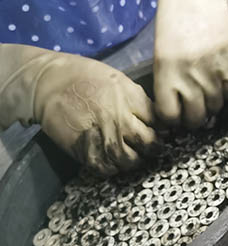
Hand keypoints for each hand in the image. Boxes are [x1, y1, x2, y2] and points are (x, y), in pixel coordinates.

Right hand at [33, 54, 156, 174]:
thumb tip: (158, 118)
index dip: (163, 129)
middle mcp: (118, 118)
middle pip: (148, 143)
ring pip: (129, 159)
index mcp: (130, 98)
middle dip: (154, 148)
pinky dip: (112, 168)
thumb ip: (139, 99)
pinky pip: (105, 167)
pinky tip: (113, 162)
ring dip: (134, 161)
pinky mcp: (83, 148)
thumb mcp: (119, 80)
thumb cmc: (84, 76)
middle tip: (151, 148)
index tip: (161, 132)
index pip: (159, 121)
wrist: (47, 82)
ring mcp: (101, 135)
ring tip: (133, 156)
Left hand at [153, 0, 227, 129]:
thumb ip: (168, 83)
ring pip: (217, 106)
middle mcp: (189, 75)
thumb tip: (178, 110)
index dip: (174, 120)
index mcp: (166, 73)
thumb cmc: (173, 24)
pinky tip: (221, 80)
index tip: (176, 116)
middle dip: (195, 118)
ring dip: (213, 103)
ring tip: (209, 91)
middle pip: (196, 117)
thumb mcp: (161, 54)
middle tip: (195, 110)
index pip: (170, 116)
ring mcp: (213, 70)